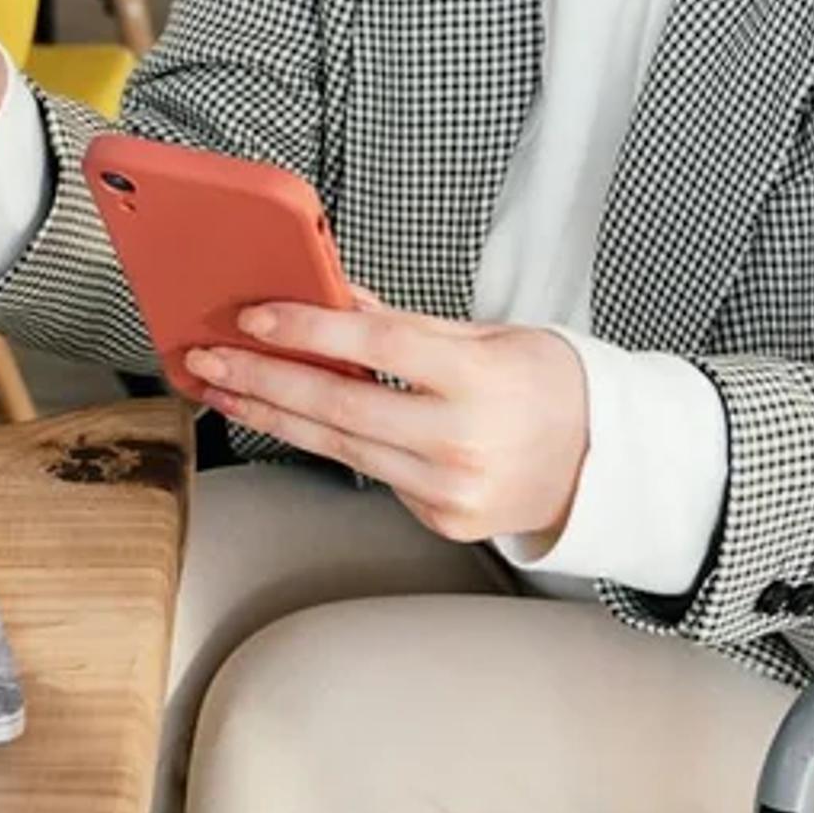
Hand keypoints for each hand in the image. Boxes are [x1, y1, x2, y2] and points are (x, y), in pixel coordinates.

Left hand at [188, 301, 588, 544]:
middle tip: (210, 360)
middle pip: (340, 407)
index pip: (377, 348)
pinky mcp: (440, 519)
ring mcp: (449, 489)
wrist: (603, 462)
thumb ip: (405, 323)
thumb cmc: (550, 387)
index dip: (308, 329)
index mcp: (481, 380)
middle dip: (263, 380)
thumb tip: (334, 294)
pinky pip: (372, 474)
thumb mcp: (488, 336)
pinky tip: (293, 421)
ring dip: (274, 417)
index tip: (255, 317)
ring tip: (227, 392)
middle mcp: (462, 441)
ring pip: (340, 448)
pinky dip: (332, 444)